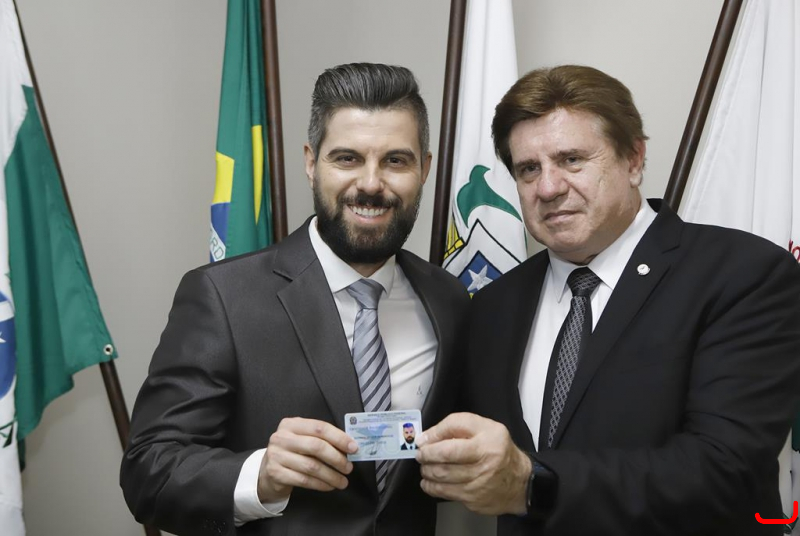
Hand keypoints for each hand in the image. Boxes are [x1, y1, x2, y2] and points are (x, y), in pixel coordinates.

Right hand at [257, 417, 357, 502]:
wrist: (267, 471)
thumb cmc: (292, 452)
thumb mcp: (303, 439)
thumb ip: (322, 439)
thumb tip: (349, 447)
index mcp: (292, 424)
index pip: (320, 427)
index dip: (339, 438)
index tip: (353, 448)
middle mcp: (282, 437)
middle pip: (316, 446)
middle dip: (337, 458)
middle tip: (348, 467)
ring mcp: (277, 455)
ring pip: (311, 466)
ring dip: (331, 475)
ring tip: (342, 481)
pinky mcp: (276, 473)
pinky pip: (304, 480)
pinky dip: (321, 484)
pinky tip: (329, 486)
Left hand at [416, 412, 530, 515]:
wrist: (519, 481)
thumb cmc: (497, 450)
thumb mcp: (484, 427)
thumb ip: (457, 425)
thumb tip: (427, 436)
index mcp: (488, 440)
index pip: (454, 433)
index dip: (433, 437)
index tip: (422, 440)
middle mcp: (485, 462)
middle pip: (445, 458)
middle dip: (426, 456)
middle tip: (420, 454)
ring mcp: (479, 483)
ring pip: (443, 476)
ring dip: (427, 471)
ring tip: (425, 466)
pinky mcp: (473, 499)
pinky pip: (445, 493)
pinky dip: (432, 487)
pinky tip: (429, 481)